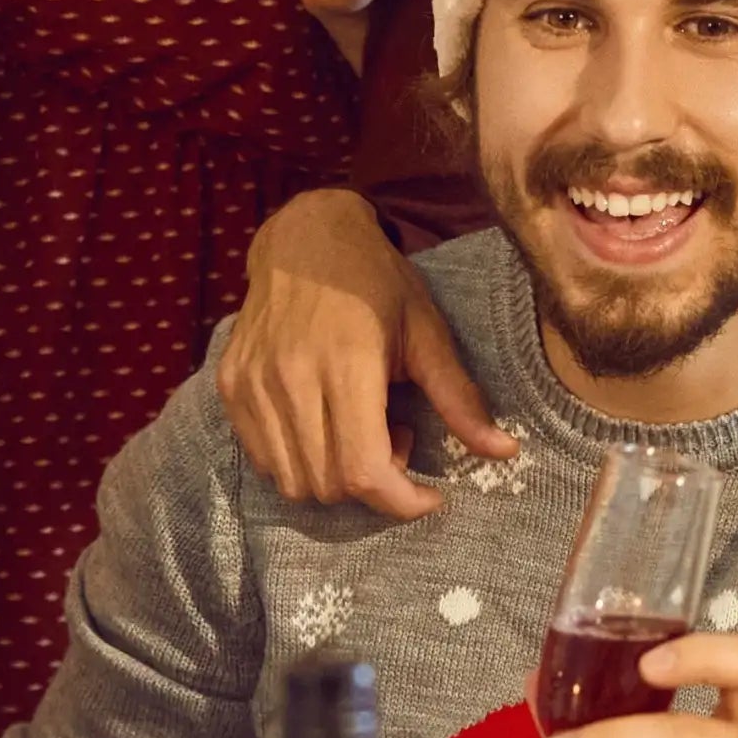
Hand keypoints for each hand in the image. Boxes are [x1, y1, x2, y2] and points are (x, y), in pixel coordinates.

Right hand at [220, 186, 513, 518]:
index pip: (363, 471)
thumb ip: (460, 397)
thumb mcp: (427, 330)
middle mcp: (291, 378)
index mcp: (346, 364)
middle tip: (398, 440)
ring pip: (292, 481)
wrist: (304, 236)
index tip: (431, 496)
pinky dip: (299, 462)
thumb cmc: (375, 280)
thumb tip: (506, 453)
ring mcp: (253, 384)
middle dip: (374, 485)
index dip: (400, 501)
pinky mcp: (231, 386)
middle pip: (330, 484)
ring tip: (361, 430)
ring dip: (335, 478)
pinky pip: (262, 460)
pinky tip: (324, 424)